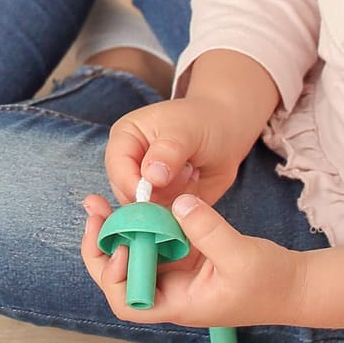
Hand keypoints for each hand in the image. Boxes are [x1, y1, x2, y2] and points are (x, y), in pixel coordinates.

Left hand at [80, 192, 303, 328]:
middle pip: (119, 278)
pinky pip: (153, 242)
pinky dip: (141, 224)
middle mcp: (170, 292)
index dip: (115, 276)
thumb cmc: (271, 282)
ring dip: (116, 231)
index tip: (125, 245)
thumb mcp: (241, 254)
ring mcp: (176, 275)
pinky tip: (135, 203)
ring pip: (133, 256)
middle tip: (94, 211)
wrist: (294, 285)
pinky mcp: (185, 258)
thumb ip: (208, 230)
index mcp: (178, 303)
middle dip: (102, 247)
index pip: (128, 302)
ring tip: (100, 202)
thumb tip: (177, 204)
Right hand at [103, 95, 258, 209]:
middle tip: (186, 173)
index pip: (117, 169)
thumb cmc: (202, 123)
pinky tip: (194, 184)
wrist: (226, 132)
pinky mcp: (161, 204)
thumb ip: (168, 152)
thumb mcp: (186, 131)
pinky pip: (166, 219)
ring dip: (174, 199)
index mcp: (125, 139)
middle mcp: (129, 165)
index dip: (133, 184)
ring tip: (191, 172)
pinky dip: (183, 208)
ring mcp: (145, 188)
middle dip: (157, 195)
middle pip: (127, 196)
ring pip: (147, 211)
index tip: (156, 192)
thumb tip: (151, 178)